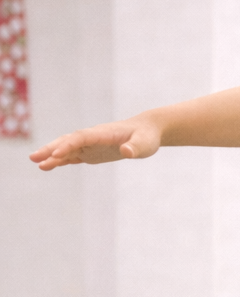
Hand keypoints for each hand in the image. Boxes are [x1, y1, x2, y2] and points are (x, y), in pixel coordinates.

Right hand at [30, 117, 161, 170]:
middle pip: (68, 141)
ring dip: (52, 155)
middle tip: (34, 158)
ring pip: (67, 148)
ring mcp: (91, 145)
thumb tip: (127, 152)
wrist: (146, 130)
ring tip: (37, 163)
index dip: (68, 145)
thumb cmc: (147, 137)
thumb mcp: (145, 144)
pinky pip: (74, 156)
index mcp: (103, 133)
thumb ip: (135, 148)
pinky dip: (61, 160)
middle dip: (51, 149)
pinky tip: (48, 166)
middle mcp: (93, 137)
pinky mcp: (92, 152)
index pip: (81, 138)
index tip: (55, 154)